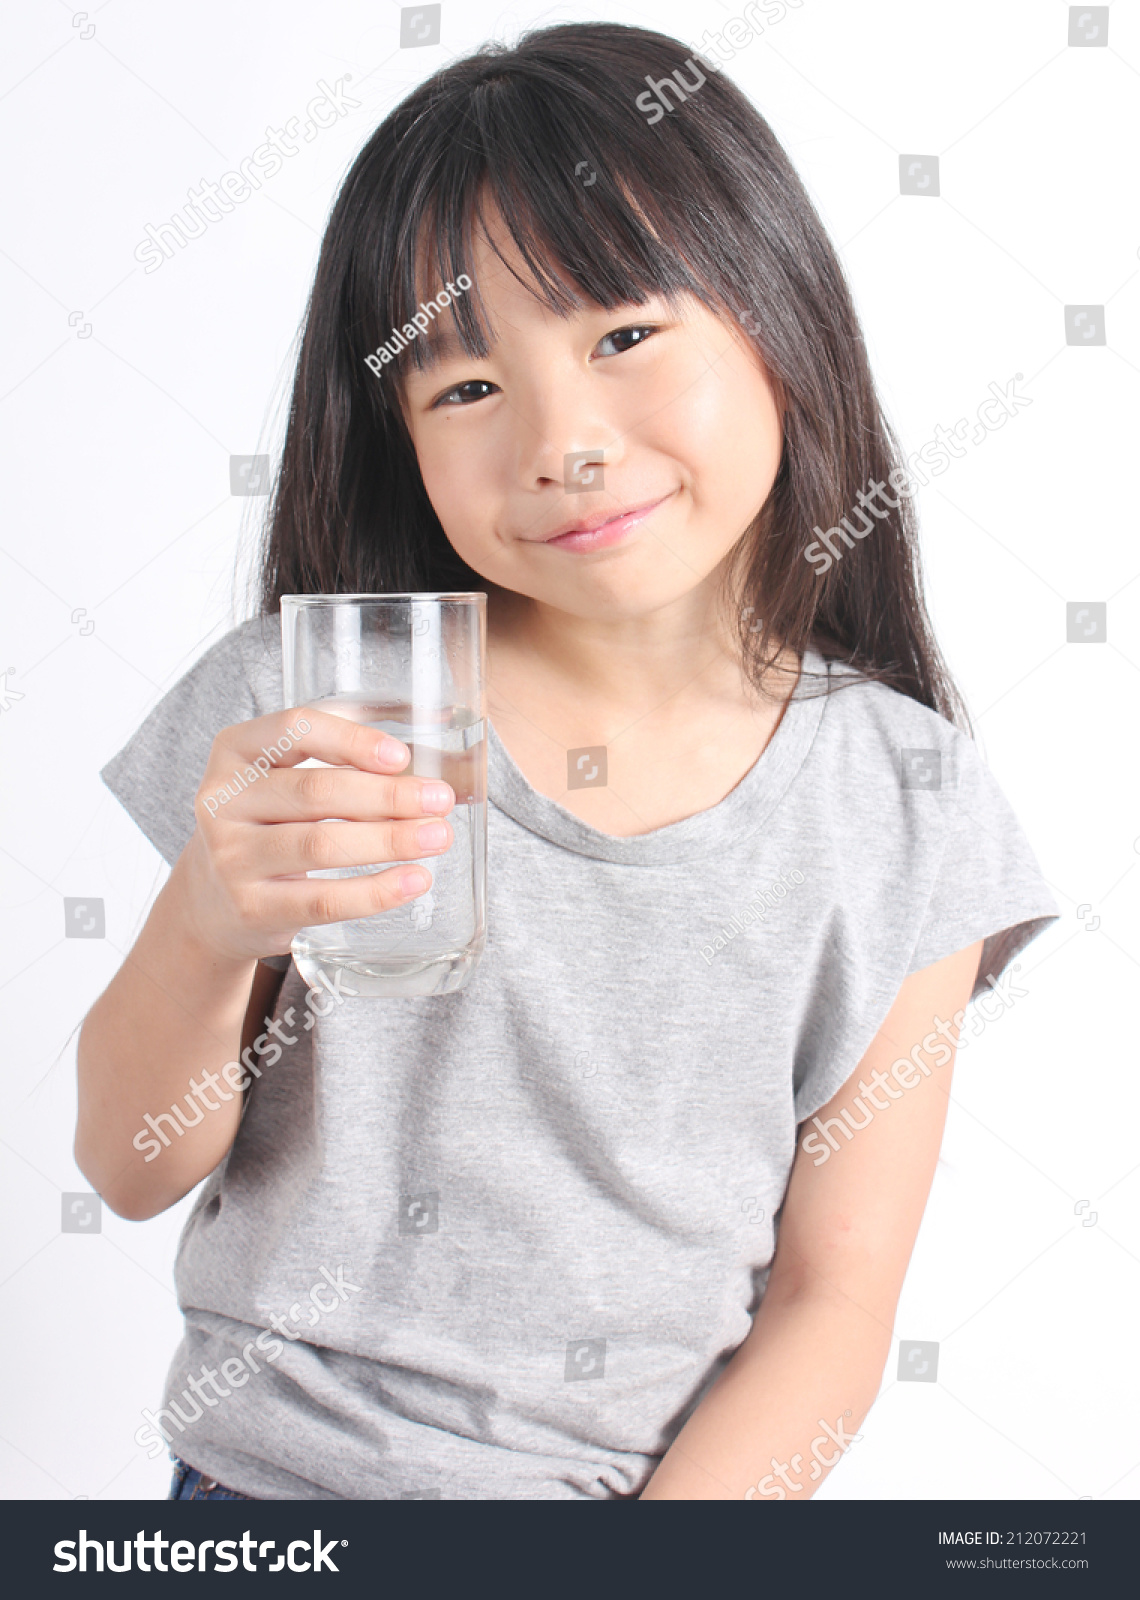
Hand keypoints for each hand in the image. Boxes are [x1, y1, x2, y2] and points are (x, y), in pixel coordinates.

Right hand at [178, 706, 455, 963]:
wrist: (213, 899)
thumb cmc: (269, 823)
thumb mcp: (282, 776)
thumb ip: (341, 750)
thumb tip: (438, 730)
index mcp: (235, 751)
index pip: (295, 729)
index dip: (352, 740)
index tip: (402, 756)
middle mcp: (223, 800)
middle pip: (315, 791)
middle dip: (388, 795)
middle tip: (440, 800)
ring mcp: (231, 857)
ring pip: (320, 845)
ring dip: (389, 840)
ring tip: (437, 837)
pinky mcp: (250, 908)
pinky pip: (322, 901)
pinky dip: (375, 891)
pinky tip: (413, 881)